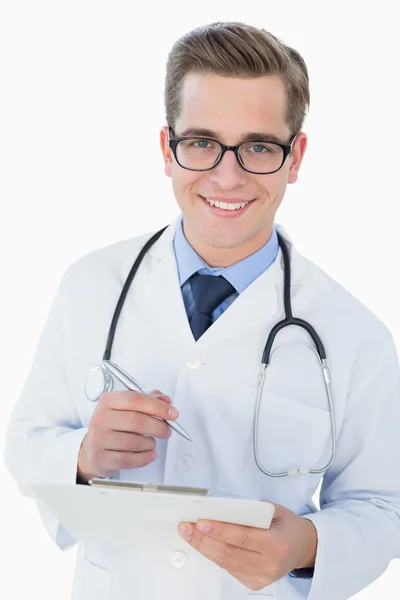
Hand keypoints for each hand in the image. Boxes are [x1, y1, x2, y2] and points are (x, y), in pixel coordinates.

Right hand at [77, 389, 178, 481]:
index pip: (135, 399)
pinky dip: (145, 458)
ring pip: (134, 442)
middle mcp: (100, 418)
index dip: (157, 406)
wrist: (93, 449)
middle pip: (137, 421)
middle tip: (167, 431)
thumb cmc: (114, 426)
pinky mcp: (101, 458)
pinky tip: (149, 454)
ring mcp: (99, 439)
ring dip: (150, 444)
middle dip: (158, 427)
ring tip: (152, 442)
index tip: (172, 413)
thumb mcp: (127, 407)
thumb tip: (166, 400)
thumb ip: (148, 400)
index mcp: (108, 401)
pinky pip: (129, 460)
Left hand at [178, 502, 316, 591]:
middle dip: (203, 539)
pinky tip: (203, 545)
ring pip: (225, 562)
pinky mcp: (254, 583)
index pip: (242, 537)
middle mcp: (269, 564)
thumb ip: (253, 510)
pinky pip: (229, 568)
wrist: (304, 548)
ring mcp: (261, 577)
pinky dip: (214, 555)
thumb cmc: (288, 526)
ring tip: (189, 534)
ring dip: (204, 548)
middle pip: (229, 552)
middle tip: (186, 527)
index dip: (219, 530)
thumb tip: (223, 508)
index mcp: (276, 544)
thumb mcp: (276, 510)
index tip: (201, 522)